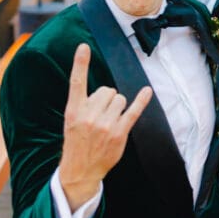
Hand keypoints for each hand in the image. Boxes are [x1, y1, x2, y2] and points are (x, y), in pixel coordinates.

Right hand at [59, 44, 152, 209]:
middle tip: (100, 115)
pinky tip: (147, 91)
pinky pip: (133, 111)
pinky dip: (141, 100)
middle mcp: (89, 115)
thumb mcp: (71, 121)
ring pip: (120, 99)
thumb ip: (83, 104)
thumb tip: (104, 91)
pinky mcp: (119, 133)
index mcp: (73, 110)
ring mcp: (105, 125)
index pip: (76, 82)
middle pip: (107, 90)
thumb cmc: (77, 142)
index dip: (80, 63)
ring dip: (118, 107)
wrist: (80, 171)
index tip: (83, 46)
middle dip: (107, 99)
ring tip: (109, 122)